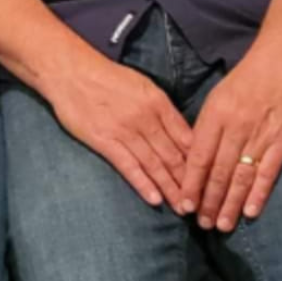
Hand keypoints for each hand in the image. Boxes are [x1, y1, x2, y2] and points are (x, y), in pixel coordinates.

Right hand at [47, 54, 192, 210]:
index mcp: (158, 103)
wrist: (71, 72)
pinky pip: (128, 166)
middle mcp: (146, 119)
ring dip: (170, 188)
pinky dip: (143, 183)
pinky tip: (155, 199)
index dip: (200, 160)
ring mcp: (125, 131)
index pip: (186, 137)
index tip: (210, 179)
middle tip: (202, 203)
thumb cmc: (106, 77)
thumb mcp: (142, 86)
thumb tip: (181, 133)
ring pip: (154, 164)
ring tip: (183, 208)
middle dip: (190, 181)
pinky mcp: (104, 141)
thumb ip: (162, 109)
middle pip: (173, 155)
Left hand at [179, 47, 281, 232]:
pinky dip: (259, 194)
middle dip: (208, 201)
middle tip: (201, 224)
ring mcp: (260, 135)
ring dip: (230, 204)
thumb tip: (192, 160)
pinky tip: (251, 212)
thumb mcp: (217, 98)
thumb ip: (206, 128)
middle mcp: (235, 128)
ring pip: (241, 176)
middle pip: (218, 172)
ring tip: (221, 225)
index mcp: (215, 117)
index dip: (190, 184)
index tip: (184, 206)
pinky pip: (268, 172)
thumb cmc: (246, 81)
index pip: (198, 157)